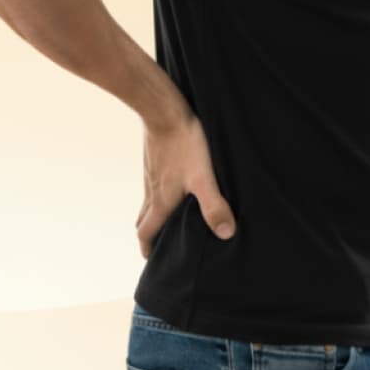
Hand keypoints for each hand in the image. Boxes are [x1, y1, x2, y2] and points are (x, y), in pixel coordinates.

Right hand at [136, 110, 235, 258]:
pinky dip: (159, 194)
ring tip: (169, 219)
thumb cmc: (184, 144)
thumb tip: (225, 234)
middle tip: (158, 244)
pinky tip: (174, 186)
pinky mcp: (155, 159)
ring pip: (149, 201)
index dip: (147, 248)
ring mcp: (151, 174)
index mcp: (161, 201)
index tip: (150, 259)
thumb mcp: (203, 178)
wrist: (163, 110)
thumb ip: (214, 206)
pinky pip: (154, 183)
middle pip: (144, 219)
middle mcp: (152, 190)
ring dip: (155, 214)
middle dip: (149, 234)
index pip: (146, 231)